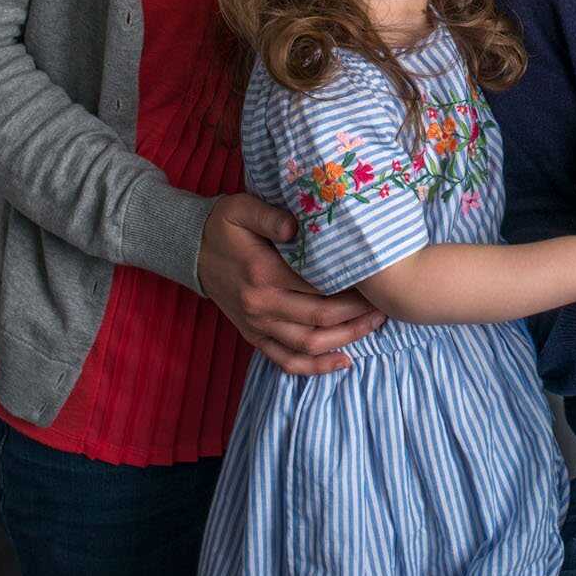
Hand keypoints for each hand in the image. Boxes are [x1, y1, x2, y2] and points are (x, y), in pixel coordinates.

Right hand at [198, 191, 384, 374]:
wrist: (191, 250)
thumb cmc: (223, 225)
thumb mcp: (241, 208)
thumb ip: (270, 216)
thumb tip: (296, 226)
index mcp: (263, 274)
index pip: (317, 288)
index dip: (351, 288)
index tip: (376, 281)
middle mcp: (261, 306)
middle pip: (319, 319)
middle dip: (357, 315)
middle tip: (384, 304)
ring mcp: (257, 325)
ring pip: (308, 344)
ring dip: (345, 340)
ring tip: (374, 326)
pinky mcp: (254, 335)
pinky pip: (286, 360)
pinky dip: (315, 367)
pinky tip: (343, 361)